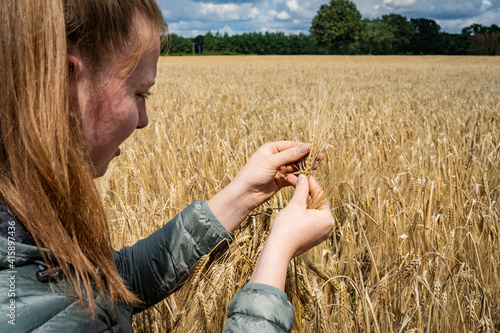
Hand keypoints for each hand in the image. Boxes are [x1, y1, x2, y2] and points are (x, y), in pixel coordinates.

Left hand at [208, 141, 322, 231]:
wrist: (244, 194)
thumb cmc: (253, 174)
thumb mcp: (272, 162)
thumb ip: (290, 155)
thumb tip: (307, 146)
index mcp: (271, 149)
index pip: (291, 145)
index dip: (304, 147)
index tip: (316, 150)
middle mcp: (275, 158)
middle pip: (294, 155)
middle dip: (306, 157)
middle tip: (319, 159)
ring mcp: (278, 170)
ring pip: (294, 166)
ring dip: (304, 167)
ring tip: (314, 167)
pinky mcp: (280, 181)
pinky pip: (292, 177)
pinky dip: (299, 177)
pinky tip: (306, 177)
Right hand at [249, 174, 333, 289]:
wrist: (278, 250)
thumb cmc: (287, 228)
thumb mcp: (295, 205)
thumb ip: (301, 190)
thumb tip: (304, 178)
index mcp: (327, 218)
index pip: (320, 195)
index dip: (311, 183)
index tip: (304, 174)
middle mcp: (327, 227)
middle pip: (317, 203)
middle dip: (306, 192)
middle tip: (296, 180)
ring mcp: (320, 234)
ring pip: (312, 212)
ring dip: (303, 201)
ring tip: (294, 190)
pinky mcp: (312, 238)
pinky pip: (309, 220)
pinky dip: (303, 212)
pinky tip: (294, 204)